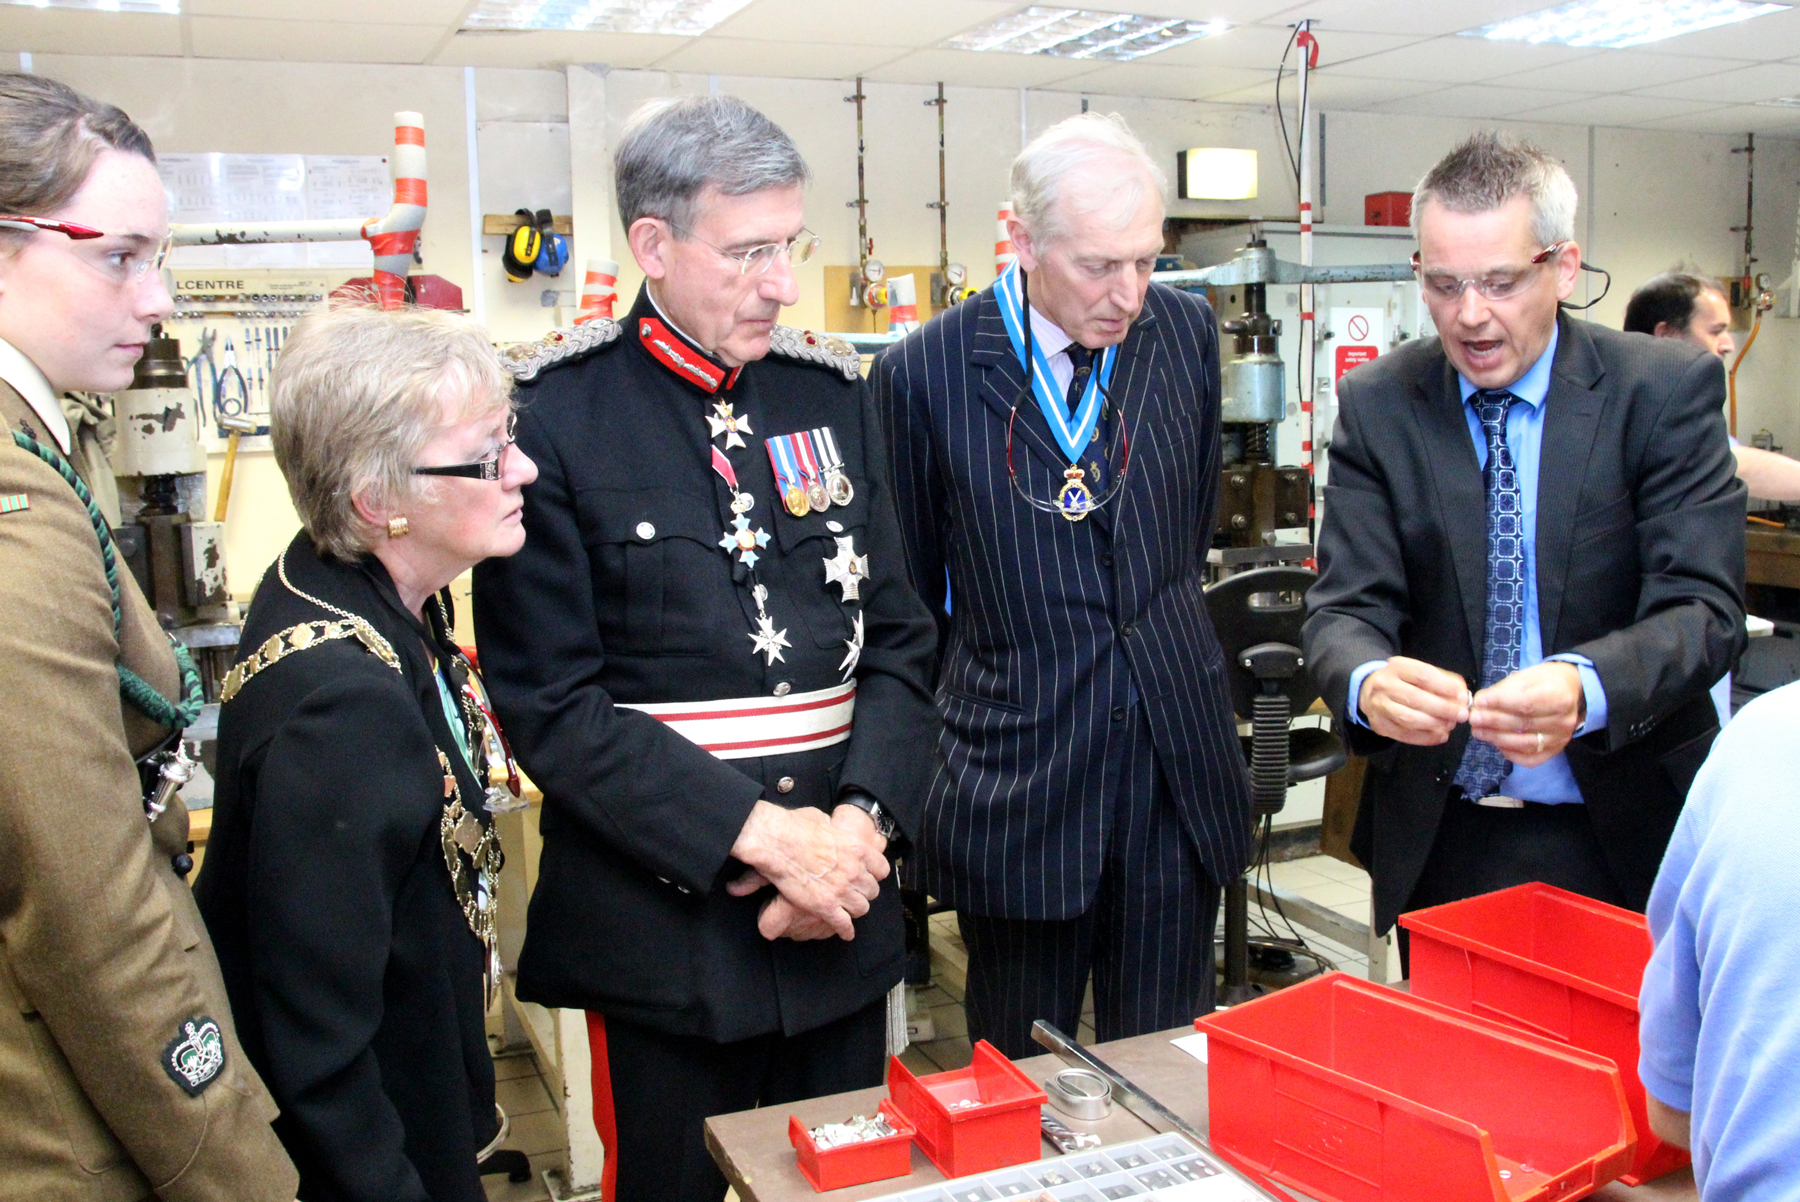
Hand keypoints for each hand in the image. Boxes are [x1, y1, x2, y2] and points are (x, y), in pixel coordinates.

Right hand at [728, 801, 886, 939]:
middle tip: (854, 893)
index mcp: (857, 849)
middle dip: (864, 893)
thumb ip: (830, 827)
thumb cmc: (794, 827)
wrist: (776, 842)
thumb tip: (825, 825)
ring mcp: (842, 890)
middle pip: (872, 890)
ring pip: (861, 908)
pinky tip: (845, 933)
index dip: (874, 874)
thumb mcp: (821, 819)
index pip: (881, 868)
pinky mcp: (826, 905)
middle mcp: (854, 871)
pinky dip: (845, 930)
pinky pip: (843, 924)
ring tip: (848, 910)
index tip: (868, 876)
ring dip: (854, 909)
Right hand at [1358, 656, 1470, 745]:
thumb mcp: (1418, 672)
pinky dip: (1425, 738)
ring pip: (1408, 718)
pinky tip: (1440, 736)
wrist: (1368, 691)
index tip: (1462, 696)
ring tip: (1450, 725)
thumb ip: (1441, 680)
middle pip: (1415, 698)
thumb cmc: (1402, 681)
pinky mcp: (1379, 725)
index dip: (1444, 686)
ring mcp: (1379, 706)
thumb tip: (1462, 695)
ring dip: (1434, 724)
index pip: (1422, 675)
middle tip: (1462, 715)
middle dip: (1443, 709)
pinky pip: (1404, 735)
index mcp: (1397, 667)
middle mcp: (1384, 685)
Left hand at [1470, 662, 1583, 767]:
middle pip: (1524, 724)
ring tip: (1478, 730)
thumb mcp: (1526, 677)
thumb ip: (1504, 690)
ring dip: (1497, 738)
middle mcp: (1564, 721)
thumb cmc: (1543, 683)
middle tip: (1473, 718)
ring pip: (1525, 744)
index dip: (1500, 703)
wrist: (1569, 693)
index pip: (1527, 703)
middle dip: (1494, 722)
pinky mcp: (1554, 752)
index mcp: (1560, 697)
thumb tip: (1480, 702)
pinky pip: (1530, 759)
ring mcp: (1561, 739)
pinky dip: (1510, 753)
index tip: (1480, 701)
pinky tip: (1495, 743)